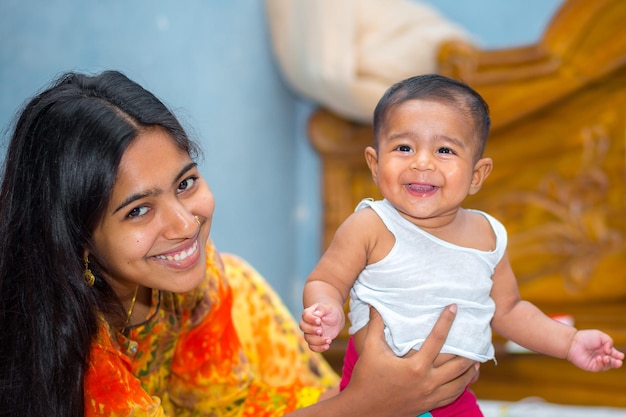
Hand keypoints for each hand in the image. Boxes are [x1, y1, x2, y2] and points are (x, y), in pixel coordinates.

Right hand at [300, 303, 344, 351]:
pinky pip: (312, 347)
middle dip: (311, 330)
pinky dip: (319, 348)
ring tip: (329, 339)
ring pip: (308, 339)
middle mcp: (307, 324)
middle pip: (303, 327)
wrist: (335, 320)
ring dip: (318, 340)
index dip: (310, 319)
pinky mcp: (314, 341)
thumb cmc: (330, 312)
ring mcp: (310, 333)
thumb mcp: (328, 308)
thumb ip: (322, 309)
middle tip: (321, 330)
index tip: (319, 321)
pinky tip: (327, 346)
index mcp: (309, 313)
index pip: (305, 316)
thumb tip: (316, 313)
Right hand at [343, 305, 478, 416]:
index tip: (454, 307)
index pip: (437, 339)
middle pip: (458, 364)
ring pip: (461, 382)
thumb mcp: (371, 350)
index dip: (447, 321)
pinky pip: (453, 395)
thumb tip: (375, 305)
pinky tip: (465, 377)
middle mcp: (427, 382)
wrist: (363, 410)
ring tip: (476, 358)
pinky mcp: (429, 405)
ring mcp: (430, 396)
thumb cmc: (366, 378)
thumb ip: (376, 326)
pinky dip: (463, 385)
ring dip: (470, 369)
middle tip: (476, 336)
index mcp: (415, 366)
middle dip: (470, 350)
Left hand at [567, 329, 623, 370]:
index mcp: (605, 349)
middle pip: (613, 362)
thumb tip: (610, 351)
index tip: (620, 356)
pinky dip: (601, 364)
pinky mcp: (592, 366)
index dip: (618, 355)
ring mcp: (597, 362)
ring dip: (610, 363)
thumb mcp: (600, 336)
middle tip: (618, 362)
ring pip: (608, 366)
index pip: (615, 354)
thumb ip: (609, 341)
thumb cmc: (586, 337)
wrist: (573, 342)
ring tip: (606, 358)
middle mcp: (602, 356)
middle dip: (617, 362)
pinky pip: (600, 367)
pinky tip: (599, 358)